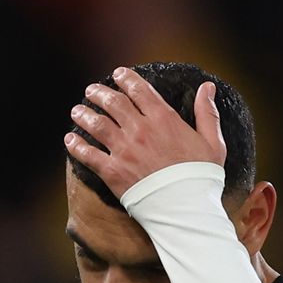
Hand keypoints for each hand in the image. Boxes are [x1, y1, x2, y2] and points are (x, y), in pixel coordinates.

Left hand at [64, 66, 225, 199]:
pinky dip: (76, 146)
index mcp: (164, 119)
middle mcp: (140, 130)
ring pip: (96, 124)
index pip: (139, 90)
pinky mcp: (112, 171)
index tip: (117, 74)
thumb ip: (207, 113)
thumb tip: (208, 87)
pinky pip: (88, 155)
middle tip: (91, 90)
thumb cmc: (201, 178)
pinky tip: (69, 140)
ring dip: (84, 114)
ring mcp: (124, 150)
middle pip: (113, 103)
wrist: (185, 208)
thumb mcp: (213, 143)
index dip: (126, 78)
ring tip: (77, 110)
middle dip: (99, 93)